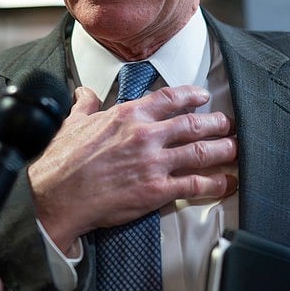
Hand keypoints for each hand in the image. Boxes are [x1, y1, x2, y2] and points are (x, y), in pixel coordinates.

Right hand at [28, 85, 236, 252]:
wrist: (54, 196)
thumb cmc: (60, 162)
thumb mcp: (72, 123)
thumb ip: (85, 106)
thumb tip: (85, 94)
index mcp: (127, 115)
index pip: (169, 98)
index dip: (191, 95)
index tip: (202, 96)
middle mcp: (145, 135)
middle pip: (193, 124)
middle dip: (216, 123)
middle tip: (228, 124)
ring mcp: (153, 162)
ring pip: (201, 151)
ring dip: (223, 150)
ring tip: (235, 149)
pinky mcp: (156, 190)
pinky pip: (195, 185)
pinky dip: (215, 184)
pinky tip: (226, 182)